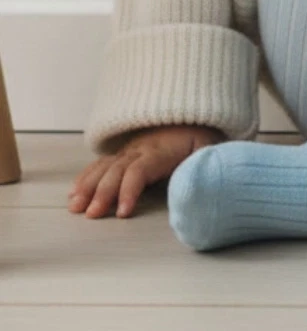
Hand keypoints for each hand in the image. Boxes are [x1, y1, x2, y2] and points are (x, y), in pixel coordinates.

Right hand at [68, 125, 223, 218]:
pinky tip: (74, 193)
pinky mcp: (125, 152)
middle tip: (91, 215)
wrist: (193, 115)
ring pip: (104, 167)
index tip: (122, 213)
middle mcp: (141, 149)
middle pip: (116, 171)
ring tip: (75, 207)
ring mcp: (130, 149)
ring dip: (87, 187)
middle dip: (102, 193)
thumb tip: (196, 180)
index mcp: (161, 151)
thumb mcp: (208, 148)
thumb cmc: (202, 137)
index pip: (139, 171)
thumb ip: (202, 163)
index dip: (128, 191)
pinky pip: (101, 163)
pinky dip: (86, 177)